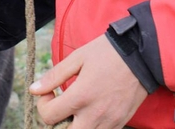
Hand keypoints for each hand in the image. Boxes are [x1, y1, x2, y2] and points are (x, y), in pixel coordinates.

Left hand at [29, 34, 147, 128]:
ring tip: (76, 107)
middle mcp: (94, 115)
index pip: (49, 116)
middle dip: (58, 122)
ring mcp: (109, 122)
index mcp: (81, 96)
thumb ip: (55, 75)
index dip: (43, 104)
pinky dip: (91, 125)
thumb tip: (33, 90)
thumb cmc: (107, 52)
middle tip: (61, 105)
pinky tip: (92, 109)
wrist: (141, 54)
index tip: (49, 92)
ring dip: (75, 125)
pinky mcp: (120, 123)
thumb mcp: (78, 57)